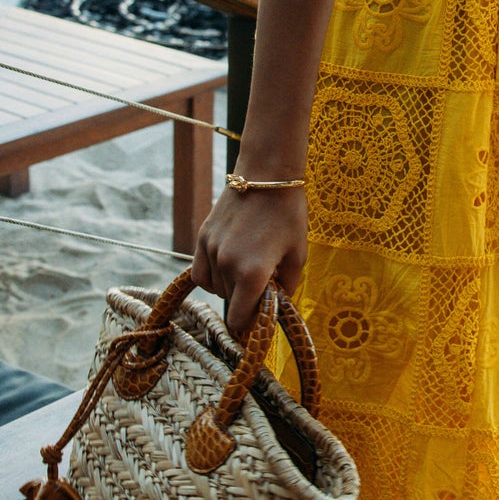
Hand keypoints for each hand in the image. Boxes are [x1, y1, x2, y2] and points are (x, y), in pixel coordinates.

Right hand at [191, 184, 308, 343]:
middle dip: (246, 299)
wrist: (267, 175)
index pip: (240, 319)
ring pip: (215, 289)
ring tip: (248, 268)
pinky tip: (228, 266)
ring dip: (230, 288)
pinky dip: (213, 276)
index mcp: (252, 273)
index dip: (250, 324)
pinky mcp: (202, 238)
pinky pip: (200, 273)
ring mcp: (211, 250)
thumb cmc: (288, 215)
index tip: (260, 317)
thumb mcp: (297, 255)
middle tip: (264, 282)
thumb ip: (287, 287)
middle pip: (230, 303)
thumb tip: (276, 307)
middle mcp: (227, 265)